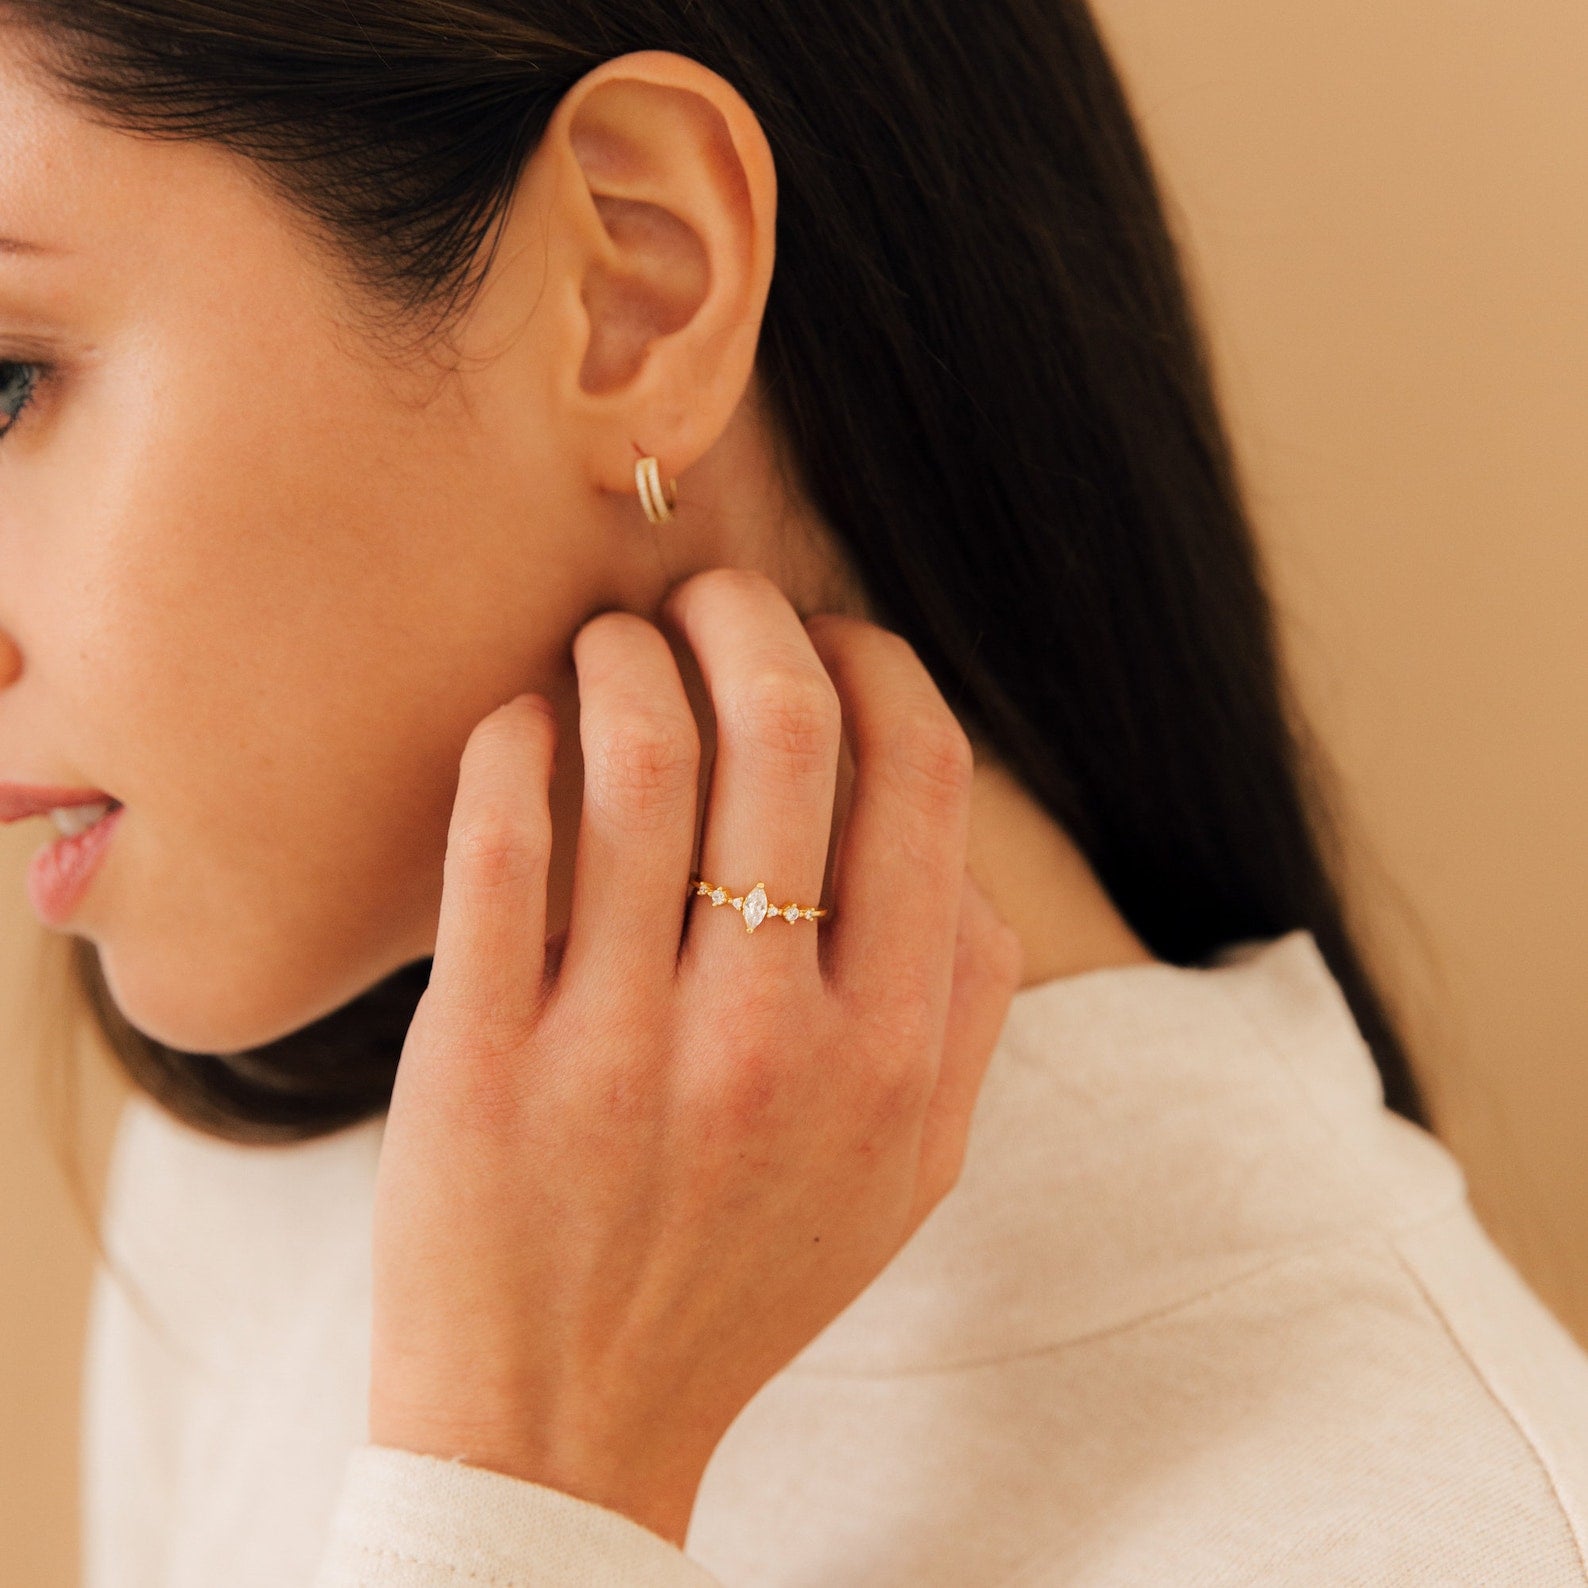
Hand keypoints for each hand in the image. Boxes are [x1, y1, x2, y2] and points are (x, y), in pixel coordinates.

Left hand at [367, 567, 1024, 1548]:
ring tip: (609, 645)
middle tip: (711, 599)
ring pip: (637, 757)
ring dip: (624, 656)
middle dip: (749, 617)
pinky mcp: (478, 1061)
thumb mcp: (911, 1172)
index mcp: (896, 1052)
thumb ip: (968, 1009)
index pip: (922, 777)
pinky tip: (521, 720)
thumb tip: (962, 847)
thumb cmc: (743, 1279)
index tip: (833, 640)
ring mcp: (620, 1050)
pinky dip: (510, 739)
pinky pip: (495, 838)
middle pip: (787, 730)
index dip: (880, 664)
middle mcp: (773, 1040)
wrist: (563, 1431)